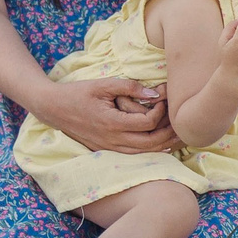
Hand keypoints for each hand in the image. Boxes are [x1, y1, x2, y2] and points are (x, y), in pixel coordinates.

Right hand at [37, 74, 180, 154]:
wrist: (53, 109)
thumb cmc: (78, 93)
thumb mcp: (103, 84)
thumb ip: (129, 87)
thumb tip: (154, 92)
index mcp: (112, 122)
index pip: (147, 123)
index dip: (161, 111)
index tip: (164, 97)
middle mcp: (112, 139)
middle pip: (151, 143)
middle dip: (170, 133)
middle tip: (183, 122)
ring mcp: (110, 147)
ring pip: (144, 152)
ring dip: (164, 144)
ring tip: (180, 135)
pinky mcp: (107, 149)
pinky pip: (135, 153)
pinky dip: (151, 149)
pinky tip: (163, 143)